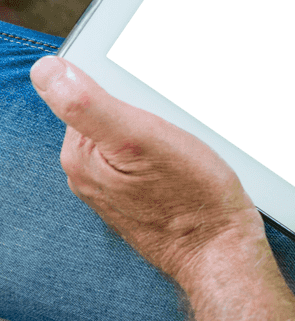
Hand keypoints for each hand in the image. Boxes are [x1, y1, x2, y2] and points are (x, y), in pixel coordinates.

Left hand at [30, 56, 264, 281]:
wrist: (221, 248)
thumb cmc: (190, 199)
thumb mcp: (139, 139)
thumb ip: (87, 104)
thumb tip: (46, 71)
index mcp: (79, 154)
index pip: (88, 92)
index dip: (126, 86)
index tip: (155, 106)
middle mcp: (91, 171)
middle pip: (114, 112)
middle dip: (148, 108)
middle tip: (175, 131)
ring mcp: (116, 185)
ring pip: (136, 132)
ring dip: (164, 128)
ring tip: (186, 148)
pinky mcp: (142, 194)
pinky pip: (151, 154)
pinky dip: (171, 148)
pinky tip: (188, 161)